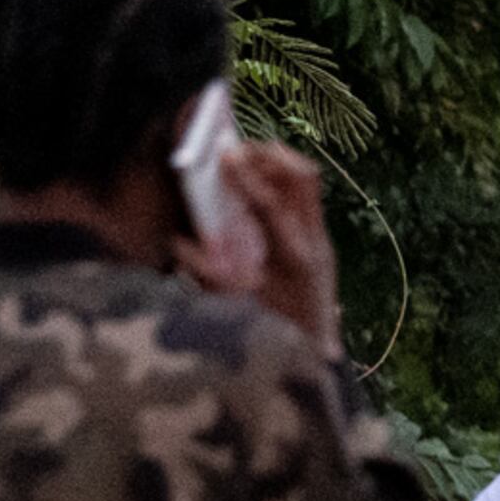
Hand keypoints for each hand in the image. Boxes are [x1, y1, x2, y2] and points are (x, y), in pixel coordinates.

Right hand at [177, 142, 341, 359]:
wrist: (315, 350)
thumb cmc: (273, 333)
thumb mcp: (237, 306)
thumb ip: (207, 275)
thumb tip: (177, 243)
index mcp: (294, 259)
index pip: (273, 207)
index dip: (248, 178)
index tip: (225, 154)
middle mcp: (315, 242)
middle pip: (304, 181)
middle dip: (270, 156)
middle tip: (235, 150)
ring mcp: (322, 238)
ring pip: (310, 183)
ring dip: (278, 163)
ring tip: (245, 159)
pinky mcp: (321, 237)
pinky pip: (307, 194)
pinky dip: (283, 178)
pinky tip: (257, 179)